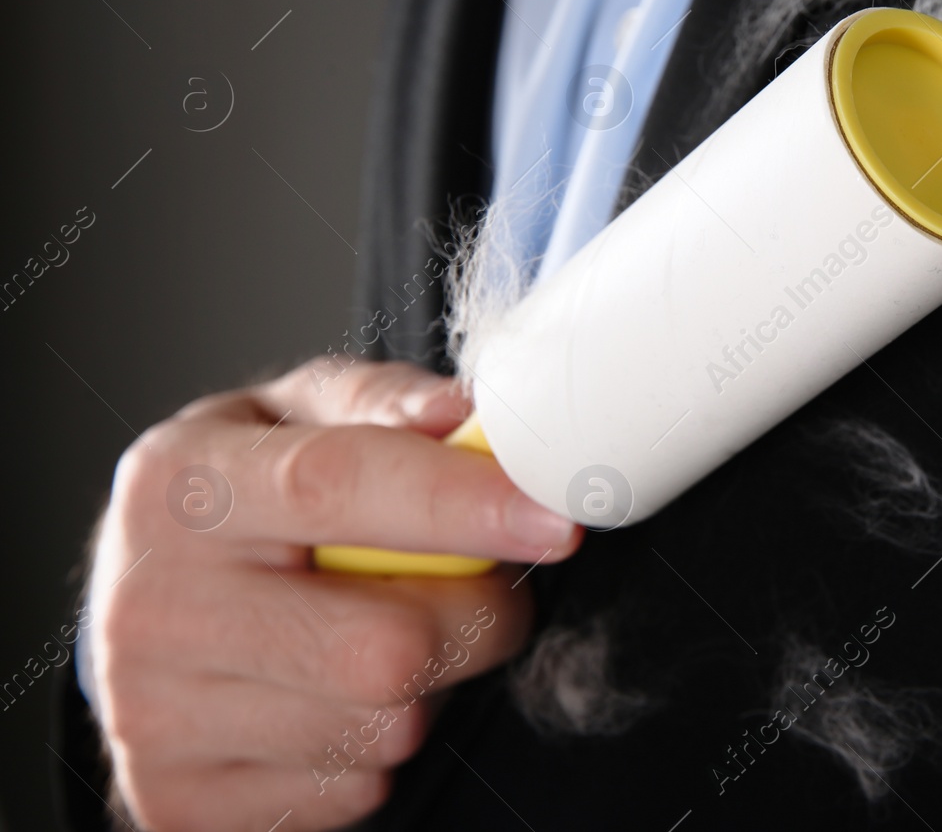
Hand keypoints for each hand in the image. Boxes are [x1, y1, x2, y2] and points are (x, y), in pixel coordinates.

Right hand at [83, 360, 580, 830]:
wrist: (135, 608)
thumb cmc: (237, 499)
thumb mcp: (293, 415)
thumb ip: (385, 403)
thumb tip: (467, 418)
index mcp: (182, 483)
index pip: (336, 488)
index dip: (464, 506)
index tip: (552, 520)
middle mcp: (154, 603)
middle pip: (383, 645)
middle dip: (476, 615)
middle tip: (480, 584)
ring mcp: (158, 715)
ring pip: (384, 726)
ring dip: (430, 684)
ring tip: (386, 631)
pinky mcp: (181, 800)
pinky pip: (352, 791)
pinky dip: (377, 747)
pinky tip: (336, 695)